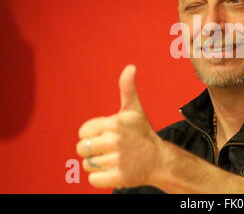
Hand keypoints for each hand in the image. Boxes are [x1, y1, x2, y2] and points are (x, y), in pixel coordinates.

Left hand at [76, 65, 163, 188]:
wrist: (159, 160)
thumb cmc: (142, 134)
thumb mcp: (134, 110)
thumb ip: (127, 88)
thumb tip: (130, 67)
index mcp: (115, 123)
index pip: (83, 132)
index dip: (93, 134)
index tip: (108, 135)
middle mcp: (115, 140)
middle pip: (82, 149)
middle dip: (94, 150)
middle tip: (111, 149)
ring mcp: (117, 160)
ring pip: (87, 165)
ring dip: (98, 164)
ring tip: (114, 159)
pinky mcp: (118, 177)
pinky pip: (93, 179)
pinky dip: (101, 178)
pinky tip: (114, 170)